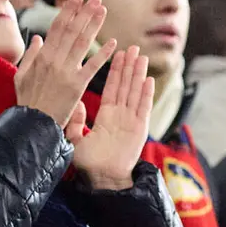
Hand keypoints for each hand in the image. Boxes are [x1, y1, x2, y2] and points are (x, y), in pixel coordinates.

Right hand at [15, 0, 116, 125]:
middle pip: (70, 30)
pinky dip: (103, 54)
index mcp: (41, 56)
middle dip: (83, 12)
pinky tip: (114, 44)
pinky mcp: (76, 85)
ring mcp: (65, 72)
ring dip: (93, 25)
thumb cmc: (28, 101)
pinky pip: (92, 67)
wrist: (32, 124)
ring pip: (81, 43)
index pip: (56, 27)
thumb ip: (30, 54)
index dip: (67, 11)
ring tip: (103, 10)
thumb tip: (37, 37)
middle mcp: (53, 60)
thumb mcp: (21, 75)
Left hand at [70, 47, 154, 190]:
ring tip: (141, 56)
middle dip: (129, 66)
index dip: (115, 71)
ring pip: (135, 92)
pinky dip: (146, 94)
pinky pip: (143, 108)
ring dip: (138, 74)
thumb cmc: (90, 163)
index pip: (112, 88)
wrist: (103, 179)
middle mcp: (121, 116)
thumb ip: (77, 122)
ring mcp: (131, 121)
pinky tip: (149, 80)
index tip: (118, 54)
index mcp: (107, 116)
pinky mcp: (139, 129)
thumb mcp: (76, 140)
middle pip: (126, 86)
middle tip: (132, 47)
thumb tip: (77, 105)